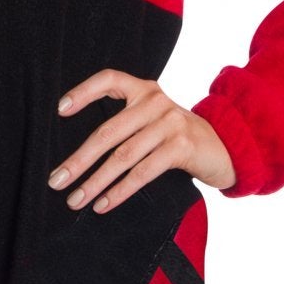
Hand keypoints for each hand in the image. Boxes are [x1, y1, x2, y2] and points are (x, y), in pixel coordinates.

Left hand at [47, 69, 236, 210]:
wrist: (227, 147)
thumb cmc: (179, 137)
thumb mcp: (154, 120)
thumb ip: (127, 122)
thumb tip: (81, 153)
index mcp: (144, 90)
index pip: (109, 80)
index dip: (83, 92)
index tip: (60, 110)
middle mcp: (155, 102)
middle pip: (108, 131)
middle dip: (79, 160)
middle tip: (56, 180)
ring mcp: (170, 123)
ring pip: (123, 156)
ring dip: (94, 181)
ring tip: (75, 199)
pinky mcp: (181, 147)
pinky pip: (143, 172)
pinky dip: (120, 191)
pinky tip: (103, 204)